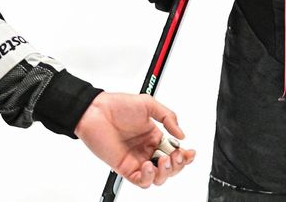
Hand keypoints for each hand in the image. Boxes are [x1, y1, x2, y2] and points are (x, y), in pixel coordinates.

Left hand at [75, 92, 195, 187]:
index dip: (184, 155)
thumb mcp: (148, 104)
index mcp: (154, 136)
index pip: (174, 151)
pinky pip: (141, 181)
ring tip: (164, 161)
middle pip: (169, 168)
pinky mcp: (125, 168)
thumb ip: (168, 117)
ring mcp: (136, 160)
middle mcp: (147, 150)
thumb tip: (181, 135)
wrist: (95, 111)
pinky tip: (148, 165)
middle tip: (176, 156)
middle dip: (177, 165)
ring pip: (157, 178)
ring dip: (165, 173)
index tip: (189, 152)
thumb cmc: (117, 105)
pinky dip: (148, 177)